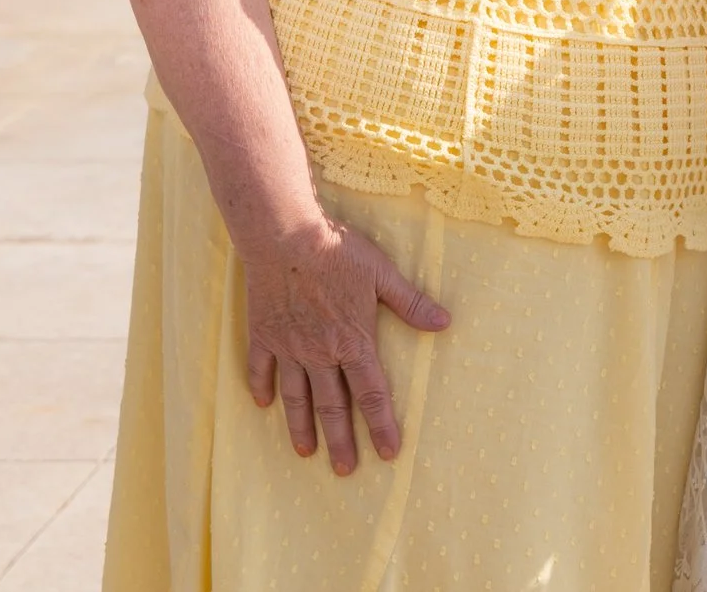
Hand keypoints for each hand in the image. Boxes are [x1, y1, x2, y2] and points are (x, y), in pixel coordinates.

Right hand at [240, 217, 451, 473]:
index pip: (372, 393)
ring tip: (305, 452)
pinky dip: (262, 387)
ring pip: (296, 397)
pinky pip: (261, 368)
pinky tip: (264, 404)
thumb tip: (445, 323)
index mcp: (353, 341)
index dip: (382, 424)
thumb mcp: (383, 274)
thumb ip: (411, 303)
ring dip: (301, 427)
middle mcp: (320, 353)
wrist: (285, 236)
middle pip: (332, 406)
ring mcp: (288, 346)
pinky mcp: (264, 334)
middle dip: (340, 441)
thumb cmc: (338, 251)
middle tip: (344, 470)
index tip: (388, 452)